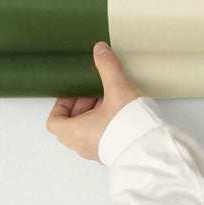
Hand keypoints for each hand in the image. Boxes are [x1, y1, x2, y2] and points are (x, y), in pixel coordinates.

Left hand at [45, 41, 142, 162]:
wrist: (150, 153)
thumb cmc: (128, 128)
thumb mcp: (116, 90)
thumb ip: (108, 68)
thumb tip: (100, 50)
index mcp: (75, 132)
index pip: (54, 121)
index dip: (61, 105)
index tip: (74, 93)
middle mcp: (83, 145)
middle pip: (70, 124)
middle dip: (82, 105)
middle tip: (94, 93)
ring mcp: (97, 152)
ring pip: (86, 131)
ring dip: (94, 114)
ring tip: (110, 100)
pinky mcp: (112, 154)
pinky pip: (101, 138)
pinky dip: (106, 124)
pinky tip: (120, 113)